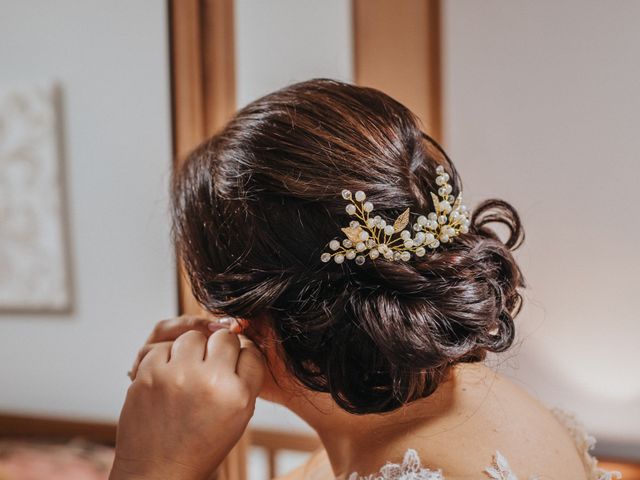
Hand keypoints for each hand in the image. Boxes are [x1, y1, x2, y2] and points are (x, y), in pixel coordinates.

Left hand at [110, 325, 263, 479]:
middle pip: (225, 338)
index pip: (251, 352)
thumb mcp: (238, 418)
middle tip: (210, 367)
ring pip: (194, 336)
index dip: (242, 358)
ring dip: (191, 350)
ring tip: (187, 372)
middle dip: (219, 349)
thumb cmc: (199, 447)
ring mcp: (179, 376)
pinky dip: (164, 359)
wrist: (157, 473)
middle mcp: (212, 382)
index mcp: (239, 396)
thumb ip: (243, 381)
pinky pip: (163, 346)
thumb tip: (241, 343)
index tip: (233, 367)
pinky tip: (167, 379)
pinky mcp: (150, 374)